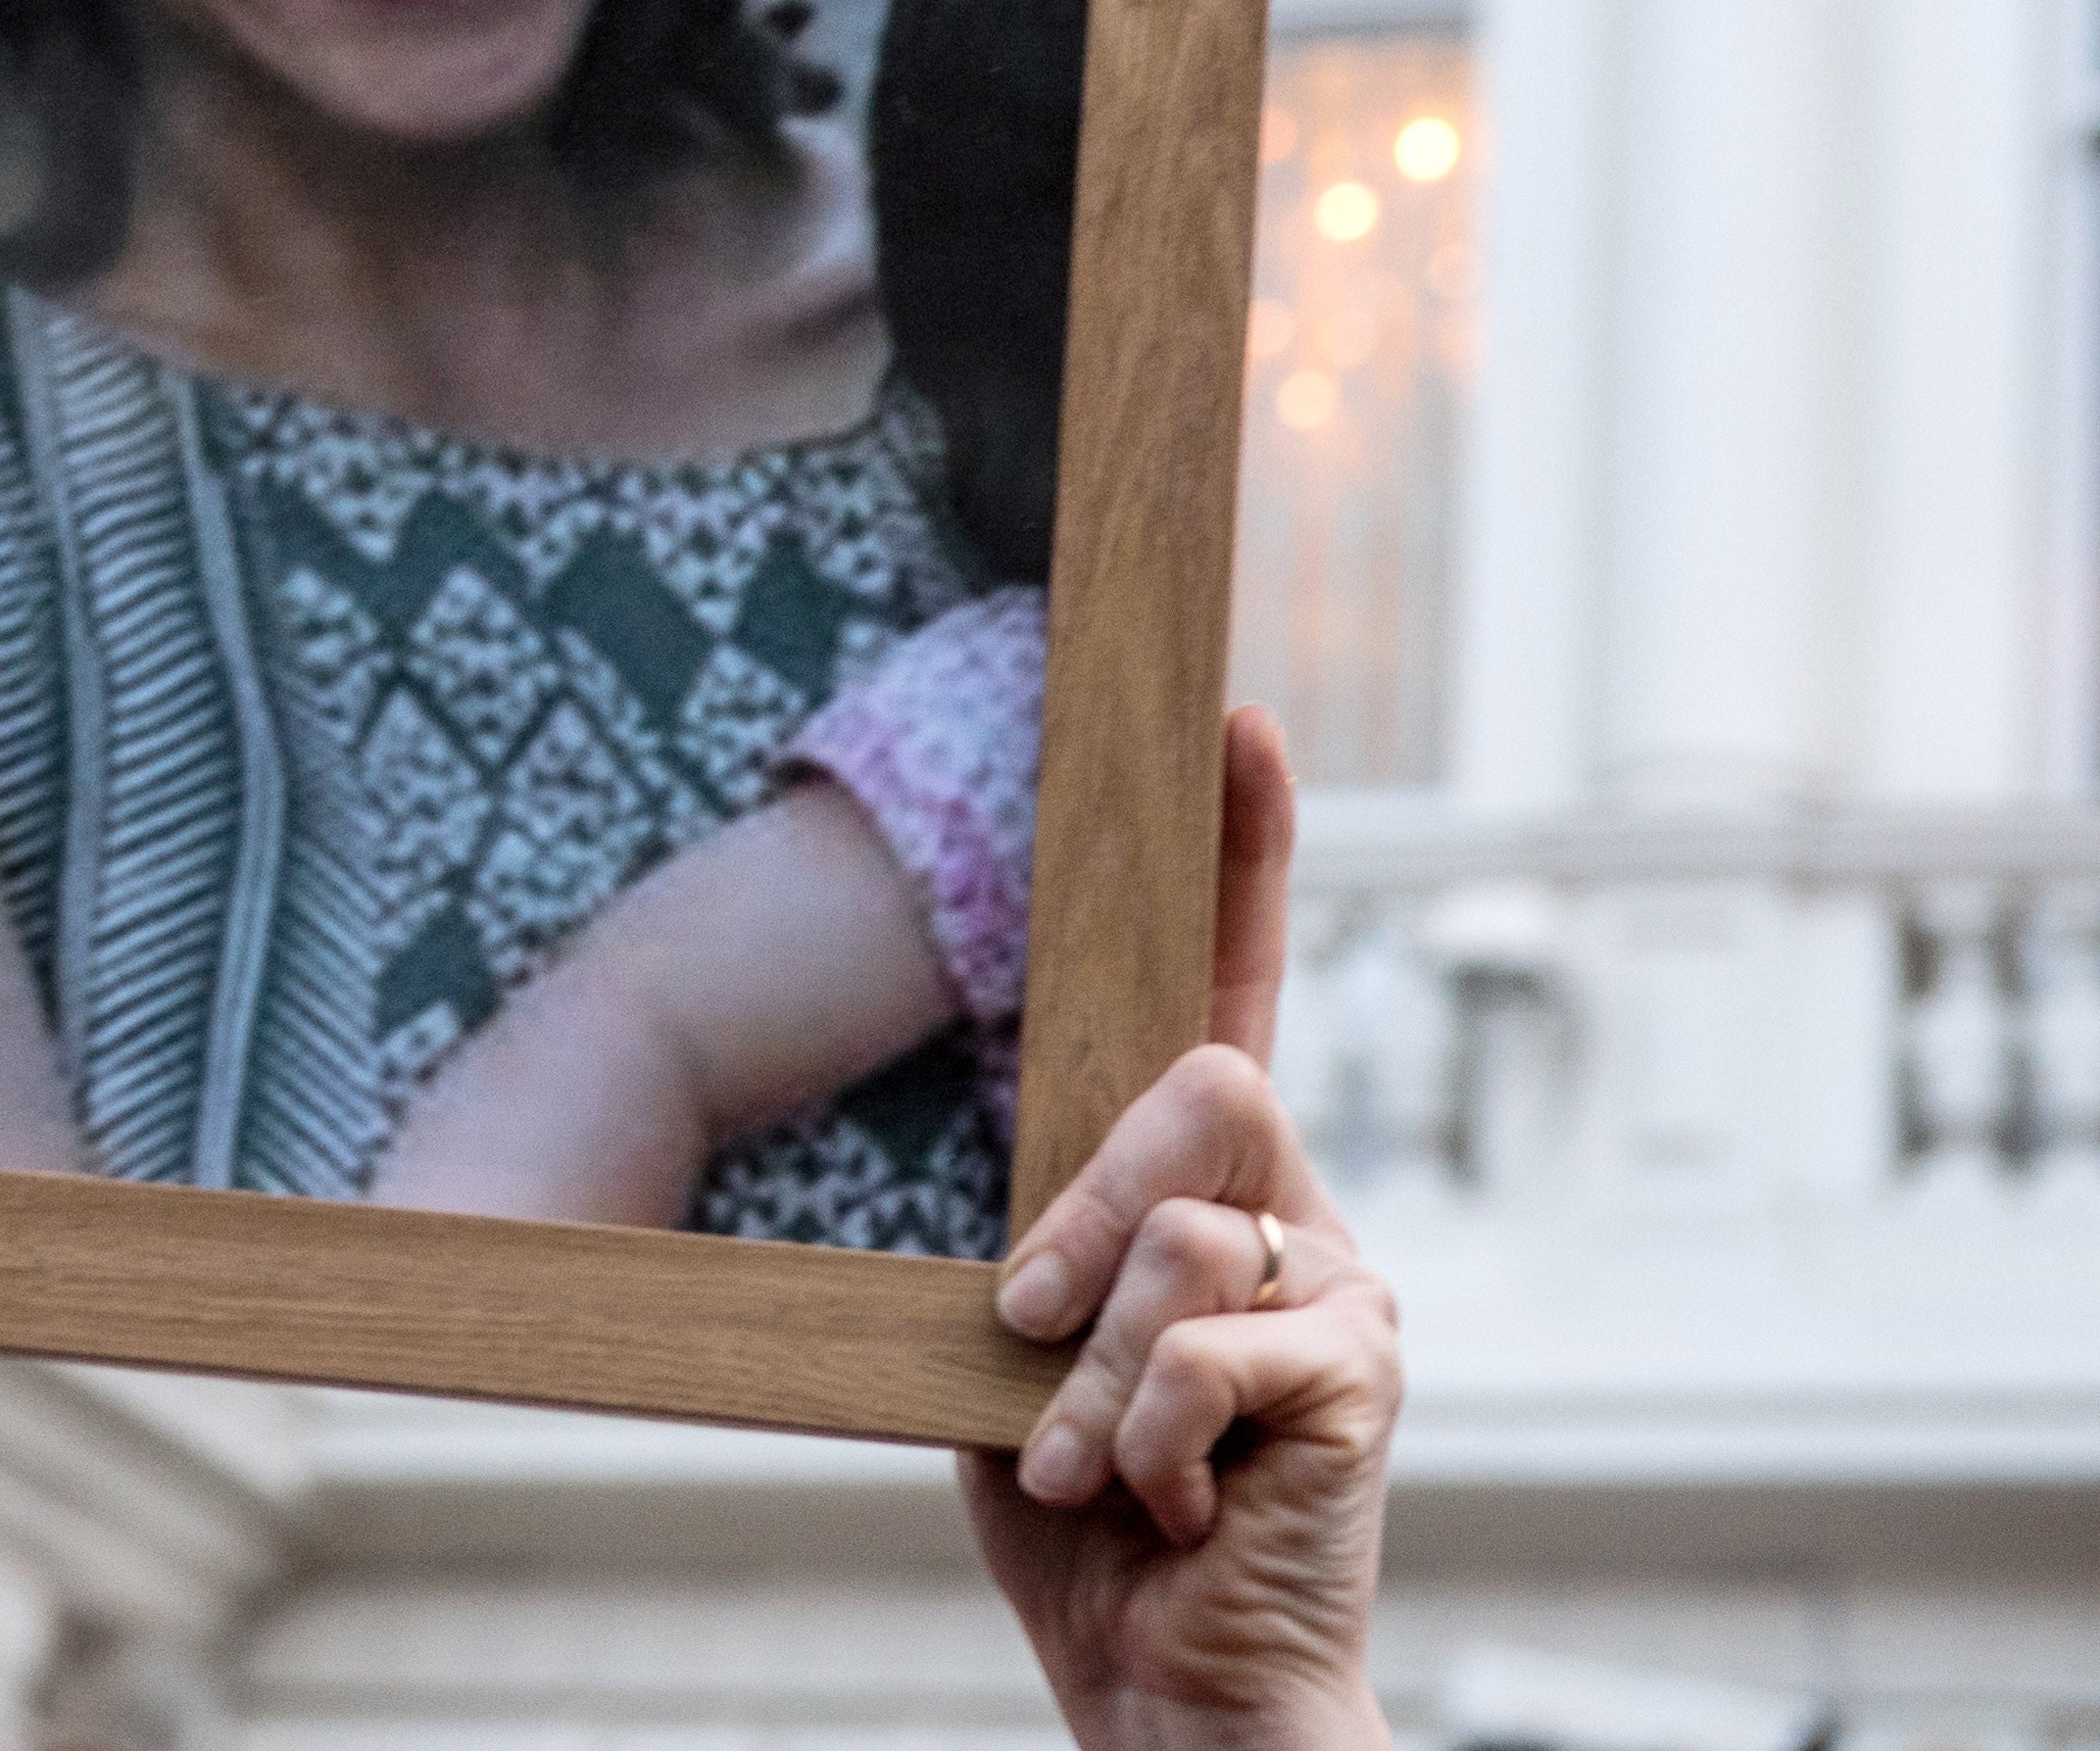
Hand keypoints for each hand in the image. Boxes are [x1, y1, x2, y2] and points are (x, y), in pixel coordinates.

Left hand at [963, 710, 1398, 1750]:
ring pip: (1188, 1230)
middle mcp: (1301, 1210)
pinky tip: (1163, 1503)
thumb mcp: (1019, 1347)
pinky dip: (1135, 1434)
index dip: (1241, 852)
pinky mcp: (1364, 1373)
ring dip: (1091, 1363)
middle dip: (1083, 1208)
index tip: (1231, 719)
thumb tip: (1010, 1195)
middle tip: (1027, 1325)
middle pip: (1198, 1089)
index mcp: (1211, 1184)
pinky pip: (1205, 1346)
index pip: (1230, 982)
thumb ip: (1038, 1238)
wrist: (1171, 1679)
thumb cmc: (1084, 1515)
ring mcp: (1349, 1288)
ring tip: (1085, 1460)